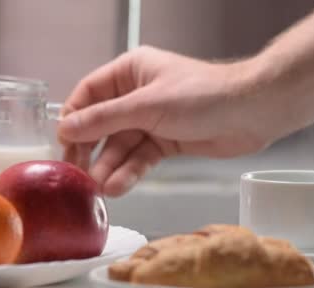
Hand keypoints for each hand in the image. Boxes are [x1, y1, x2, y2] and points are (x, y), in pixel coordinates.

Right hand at [58, 46, 298, 196]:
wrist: (250, 112)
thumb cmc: (203, 95)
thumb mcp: (146, 105)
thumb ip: (104, 119)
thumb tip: (67, 128)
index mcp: (131, 72)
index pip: (89, 94)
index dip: (74, 119)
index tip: (62, 145)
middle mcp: (138, 94)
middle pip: (103, 124)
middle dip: (91, 150)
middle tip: (77, 175)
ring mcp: (153, 119)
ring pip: (122, 146)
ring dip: (111, 167)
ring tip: (99, 189)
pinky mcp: (168, 141)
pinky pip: (141, 158)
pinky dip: (130, 172)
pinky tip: (118, 187)